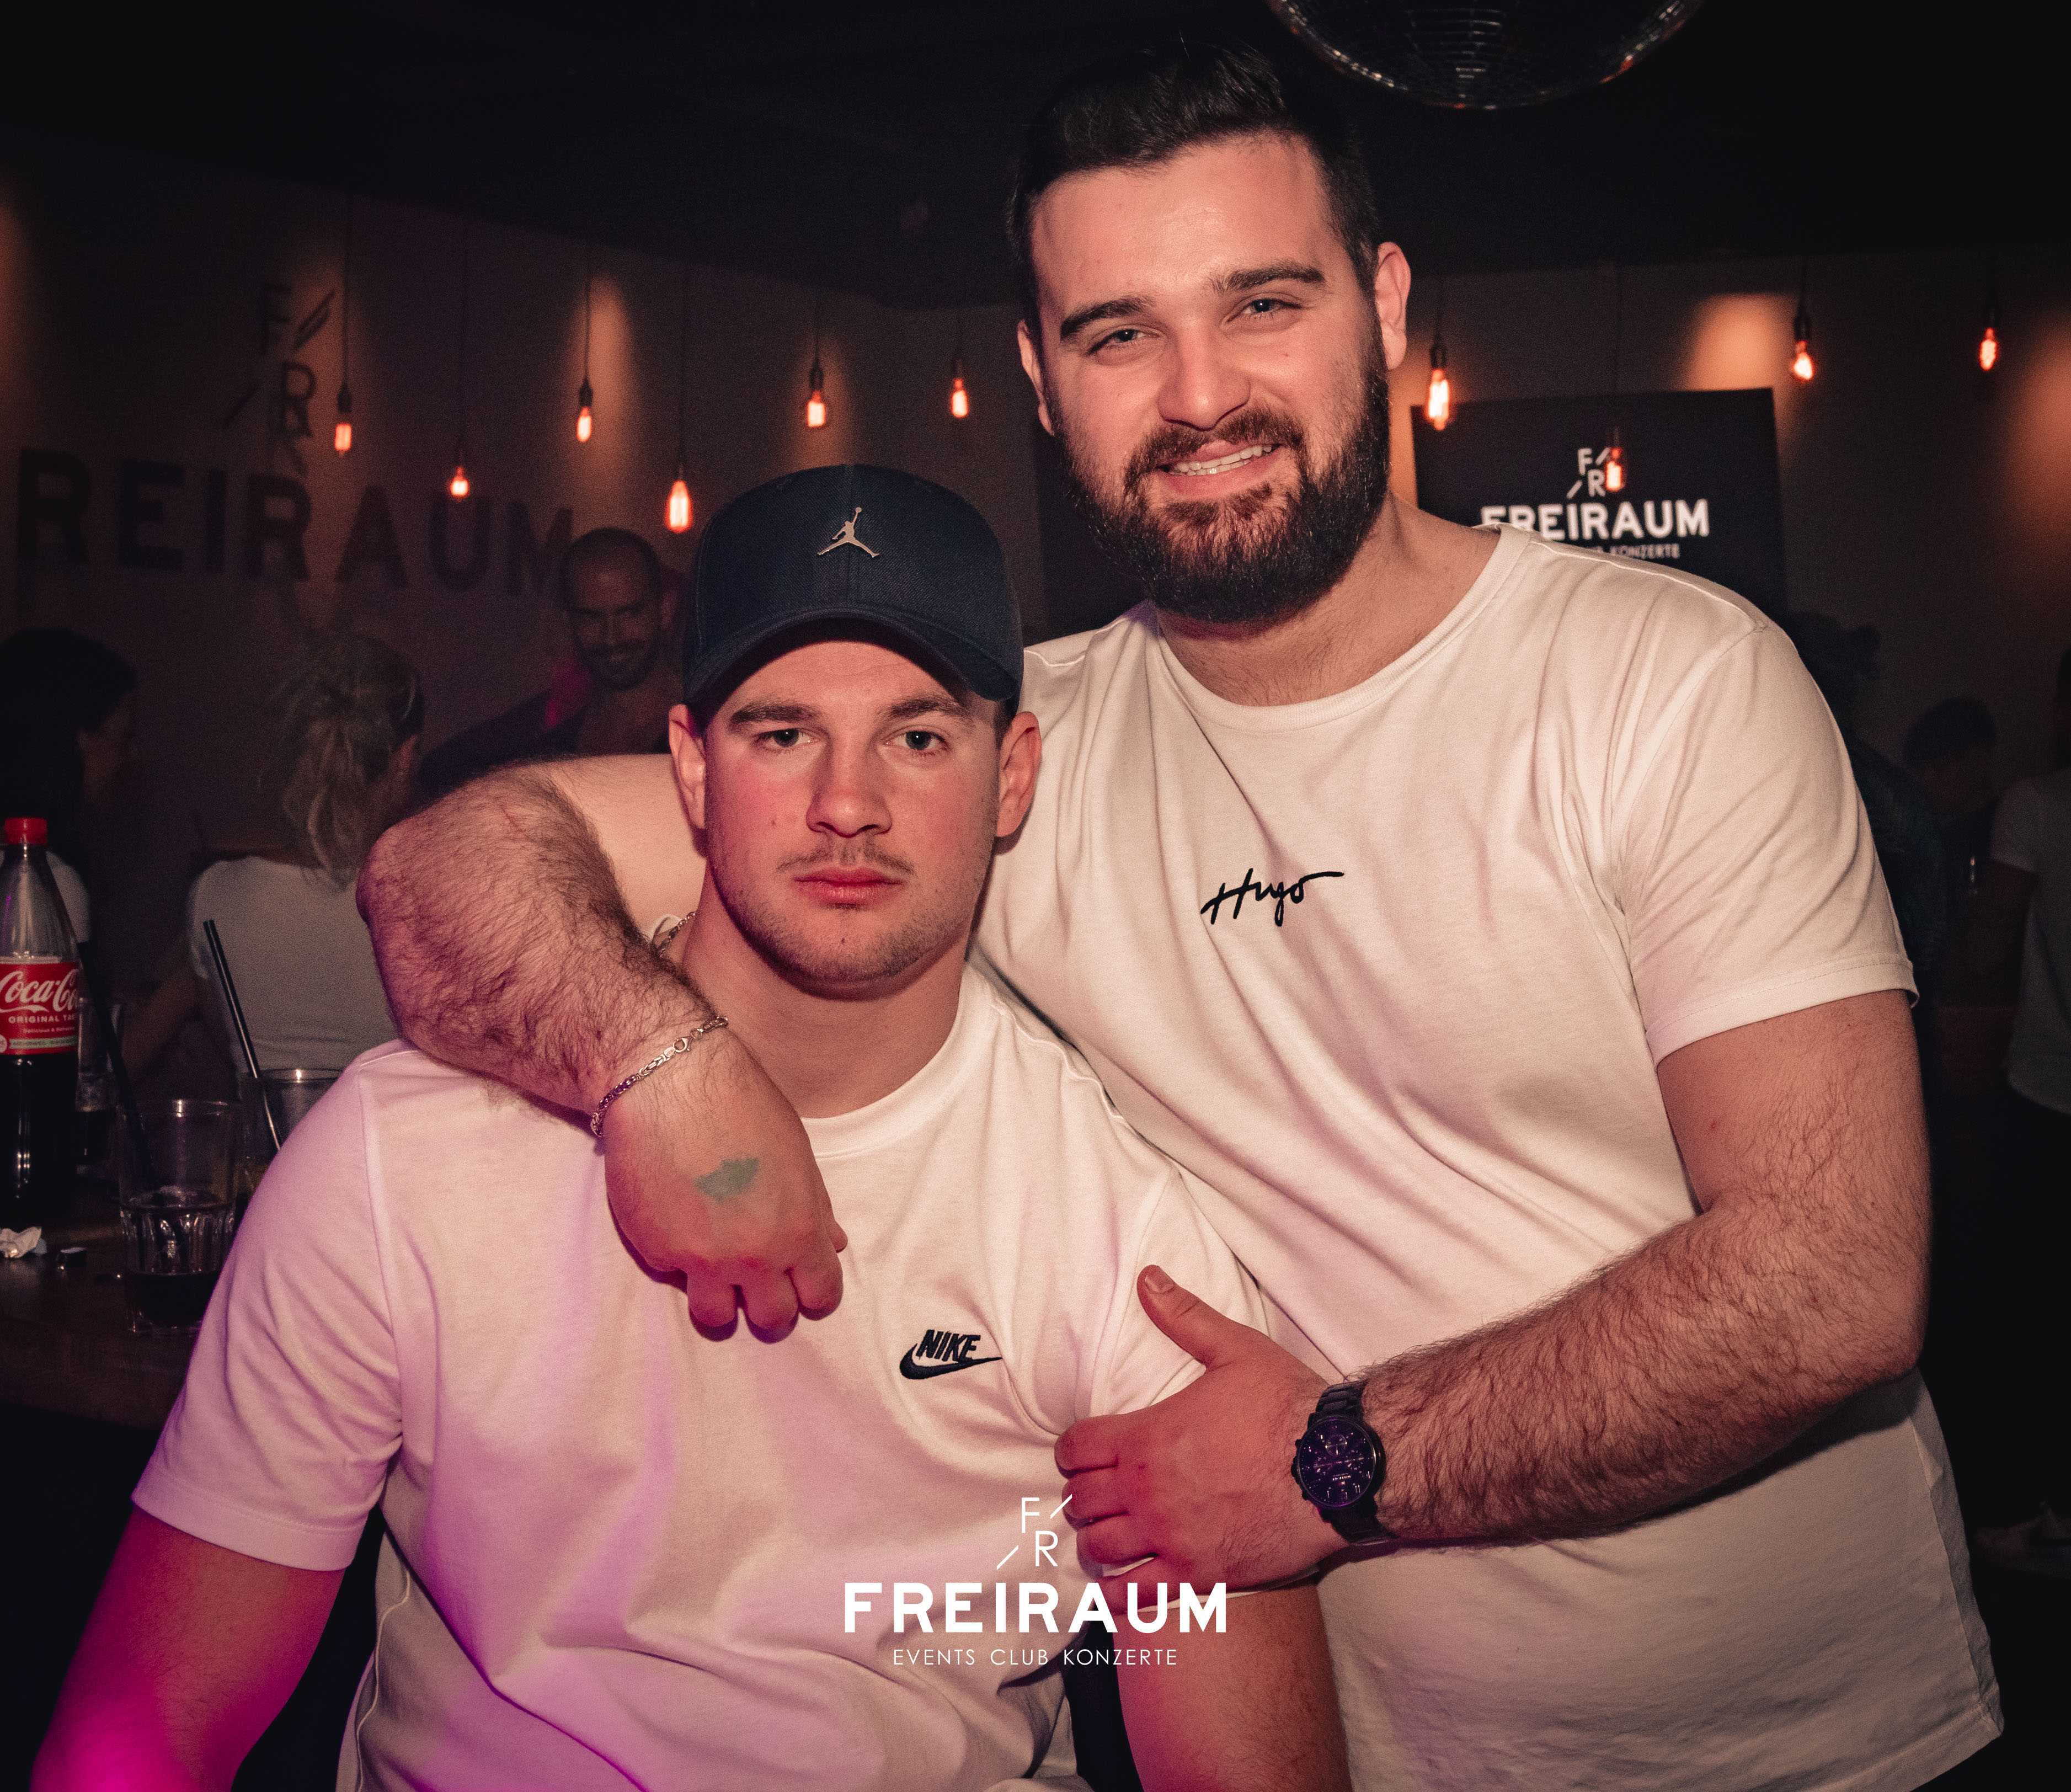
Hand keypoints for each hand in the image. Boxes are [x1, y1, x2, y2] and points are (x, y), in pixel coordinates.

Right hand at [602, 1030, 847, 1332]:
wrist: (669, 1085)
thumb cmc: (742, 1107)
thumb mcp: (797, 1155)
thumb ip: (816, 1209)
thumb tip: (835, 1245)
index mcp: (797, 1232)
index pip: (820, 1296)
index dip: (814, 1294)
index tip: (801, 1287)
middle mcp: (753, 1257)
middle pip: (771, 1321)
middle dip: (768, 1308)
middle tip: (757, 1286)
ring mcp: (701, 1261)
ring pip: (716, 1319)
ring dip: (720, 1302)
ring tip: (715, 1273)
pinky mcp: (656, 1252)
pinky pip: (674, 1276)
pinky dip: (678, 1258)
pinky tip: (677, 1219)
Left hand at [1056, 1266, 1342, 1588]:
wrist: (1340, 1468)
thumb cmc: (1289, 1407)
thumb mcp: (1235, 1350)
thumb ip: (1184, 1317)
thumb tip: (1148, 1278)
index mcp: (1147, 1437)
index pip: (1074, 1449)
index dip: (1071, 1451)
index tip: (1082, 1454)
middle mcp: (1148, 1491)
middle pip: (1078, 1500)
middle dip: (1081, 1494)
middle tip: (1096, 1493)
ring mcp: (1170, 1537)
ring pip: (1097, 1548)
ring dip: (1094, 1540)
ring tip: (1107, 1535)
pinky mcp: (1198, 1576)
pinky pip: (1132, 1595)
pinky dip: (1115, 1591)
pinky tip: (1120, 1583)